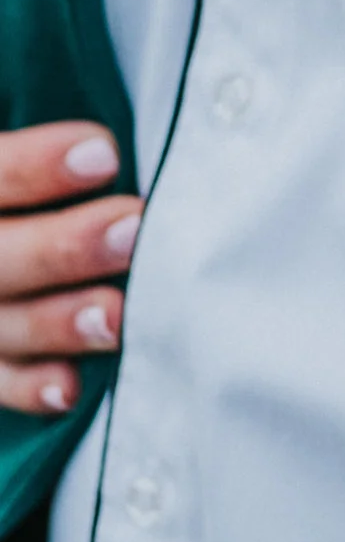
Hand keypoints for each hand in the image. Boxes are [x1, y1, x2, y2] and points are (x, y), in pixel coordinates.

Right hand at [0, 122, 137, 415]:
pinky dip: (32, 388)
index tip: (106, 155)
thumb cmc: (53, 190)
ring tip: (121, 313)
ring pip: (4, 324)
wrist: (21, 242)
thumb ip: (69, 157)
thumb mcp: (32, 159)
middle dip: (65, 247)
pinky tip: (71, 387)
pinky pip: (0, 383)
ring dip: (61, 321)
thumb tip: (126, 153)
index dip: (35, 166)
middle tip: (135, 230)